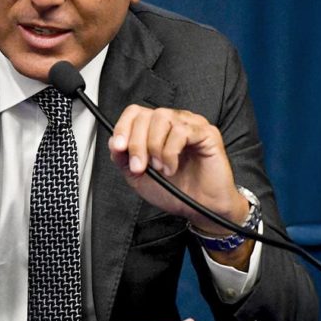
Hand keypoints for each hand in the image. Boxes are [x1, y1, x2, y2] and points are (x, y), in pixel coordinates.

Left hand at [108, 105, 253, 267]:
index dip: (123, 127)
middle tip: (139, 167)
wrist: (198, 208)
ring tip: (159, 168)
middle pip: (146, 115)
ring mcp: (191, 125)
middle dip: (137, 143)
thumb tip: (114, 144)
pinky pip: (182, 131)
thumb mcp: (139, 177)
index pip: (135, 112)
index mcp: (156, 129)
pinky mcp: (207, 133)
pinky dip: (170, 152)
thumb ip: (123, 159)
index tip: (119, 148)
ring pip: (163, 118)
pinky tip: (172, 167)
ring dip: (154, 146)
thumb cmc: (174, 191)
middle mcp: (173, 122)